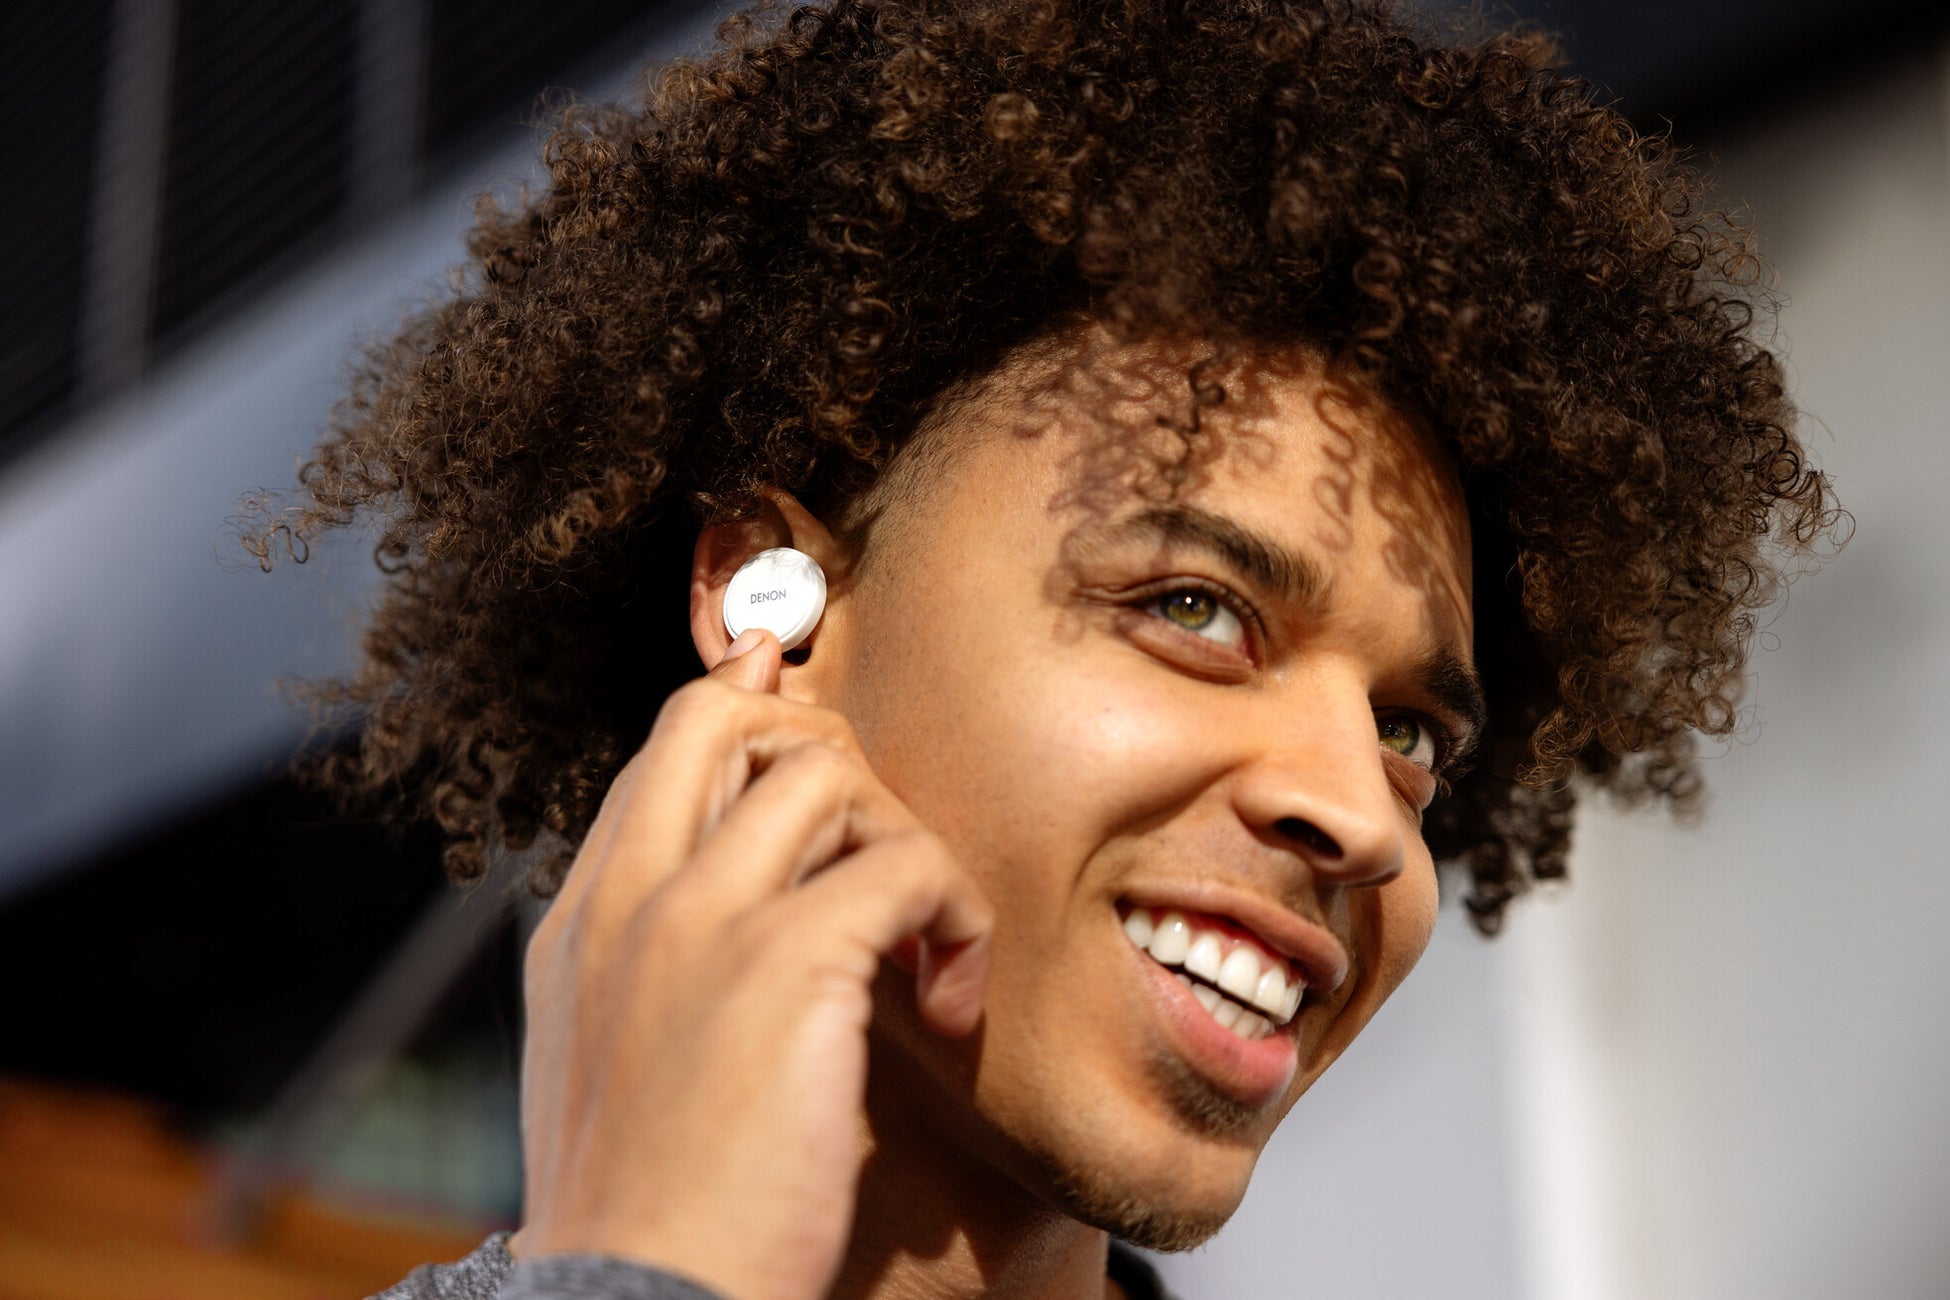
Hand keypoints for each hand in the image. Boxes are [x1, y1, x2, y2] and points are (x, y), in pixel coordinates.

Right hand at [511, 630, 992, 1299]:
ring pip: (826, 773)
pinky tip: (948, 1006)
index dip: (744, 719)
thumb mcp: (618, 1068)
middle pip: (722, 717)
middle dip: (820, 746)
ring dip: (904, 846)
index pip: (663, 756)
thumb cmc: (653, 1208)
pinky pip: (907, 866)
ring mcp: (699, 920)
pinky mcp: (785, 961)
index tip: (804, 720)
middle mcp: (629, 900)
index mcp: (581, 925)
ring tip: (922, 952)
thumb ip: (658, 971)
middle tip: (877, 840)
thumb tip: (736, 912)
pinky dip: (956, 921)